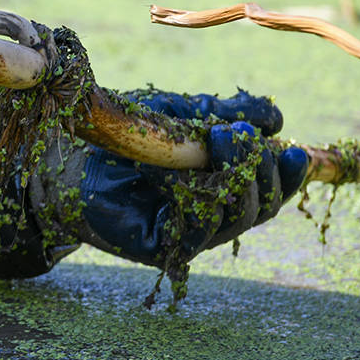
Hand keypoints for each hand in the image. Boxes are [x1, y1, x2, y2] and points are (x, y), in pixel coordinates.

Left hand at [36, 89, 309, 267]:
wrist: (65, 150)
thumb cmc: (121, 131)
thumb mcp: (178, 113)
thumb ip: (224, 113)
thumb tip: (276, 118)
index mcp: (220, 183)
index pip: (270, 189)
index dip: (288, 174)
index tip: (294, 149)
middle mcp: (209, 213)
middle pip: (260, 208)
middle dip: (263, 173)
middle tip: (242, 137)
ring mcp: (186, 233)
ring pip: (233, 219)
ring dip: (233, 179)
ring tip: (217, 142)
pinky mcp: (159, 246)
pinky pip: (193, 228)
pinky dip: (194, 196)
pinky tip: (179, 169)